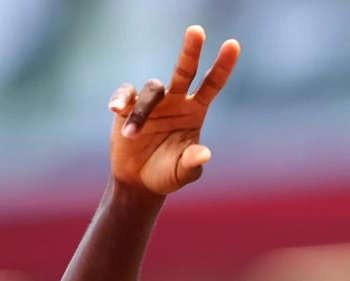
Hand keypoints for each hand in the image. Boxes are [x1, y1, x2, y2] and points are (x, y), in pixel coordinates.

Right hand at [107, 26, 239, 196]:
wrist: (138, 181)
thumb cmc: (166, 175)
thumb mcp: (182, 174)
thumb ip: (193, 164)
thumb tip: (204, 154)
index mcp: (195, 112)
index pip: (212, 84)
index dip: (222, 66)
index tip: (233, 45)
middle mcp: (176, 100)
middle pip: (185, 70)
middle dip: (190, 50)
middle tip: (197, 30)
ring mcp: (153, 101)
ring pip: (152, 89)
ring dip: (141, 112)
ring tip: (131, 135)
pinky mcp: (128, 104)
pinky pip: (126, 93)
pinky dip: (121, 99)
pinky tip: (116, 109)